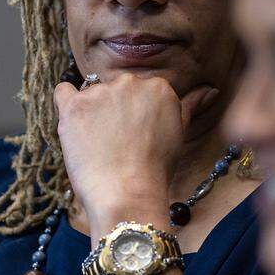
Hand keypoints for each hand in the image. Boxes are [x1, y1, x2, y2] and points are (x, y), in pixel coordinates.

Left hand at [53, 74, 216, 228]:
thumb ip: (191, 105)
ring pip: (92, 93)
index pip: (142, 90)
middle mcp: (130, 82)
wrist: (127, 193)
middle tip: (118, 140)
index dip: (137, 112)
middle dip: (116, 109)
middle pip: (117, 88)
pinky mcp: (74, 106)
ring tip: (99, 143)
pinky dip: (66, 102)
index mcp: (159, 86)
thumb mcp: (180, 133)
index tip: (137, 133)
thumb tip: (210, 90)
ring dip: (93, 111)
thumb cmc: (156, 168)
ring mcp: (100, 92)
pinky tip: (74, 122)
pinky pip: (63, 92)